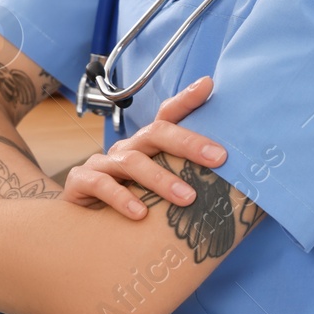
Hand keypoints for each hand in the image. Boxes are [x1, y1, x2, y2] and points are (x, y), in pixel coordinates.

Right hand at [60, 76, 226, 218]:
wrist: (84, 227)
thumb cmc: (131, 205)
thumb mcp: (159, 192)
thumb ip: (187, 182)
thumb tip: (232, 183)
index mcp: (146, 147)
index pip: (167, 116)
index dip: (186, 100)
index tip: (208, 85)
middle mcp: (126, 149)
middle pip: (155, 133)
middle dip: (188, 142)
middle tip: (218, 158)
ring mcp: (103, 163)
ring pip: (132, 161)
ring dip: (161, 179)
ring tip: (187, 198)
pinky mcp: (81, 181)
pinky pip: (101, 184)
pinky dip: (121, 198)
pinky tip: (140, 214)